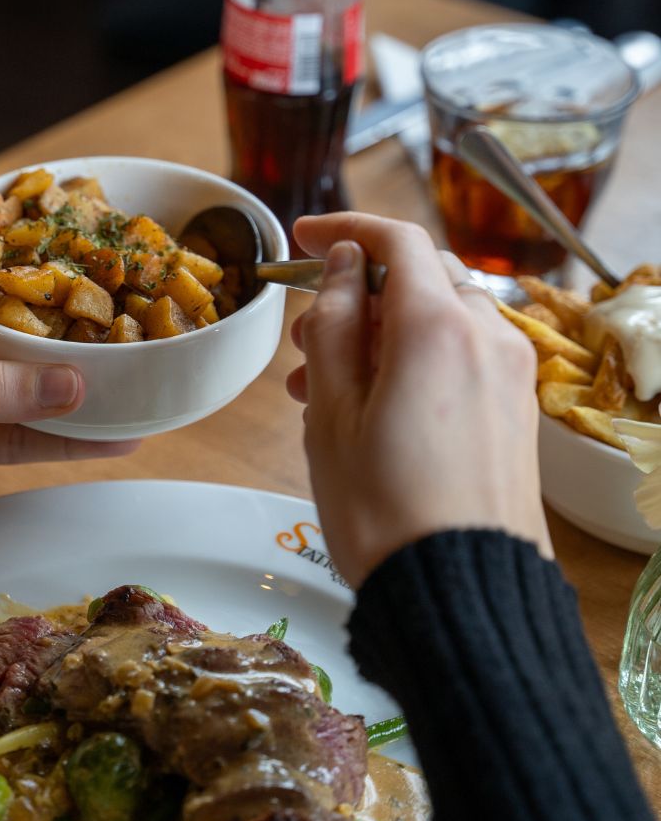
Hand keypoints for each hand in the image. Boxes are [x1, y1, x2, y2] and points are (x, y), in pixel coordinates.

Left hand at [0, 231, 136, 554]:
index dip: (16, 237)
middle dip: (60, 319)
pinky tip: (106, 440)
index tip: (75, 230)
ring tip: (133, 381)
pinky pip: (12, 437)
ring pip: (18, 384)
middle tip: (122, 311)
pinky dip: (56, 441)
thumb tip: (72, 387)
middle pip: (5, 319)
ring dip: (69, 388)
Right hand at [287, 214, 551, 588]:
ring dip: (382, 335)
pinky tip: (372, 409)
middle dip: (359, 296)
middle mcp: (487, 336)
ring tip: (323, 389)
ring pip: (439, 321)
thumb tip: (345, 267)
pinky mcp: (516, 409)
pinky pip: (460, 359)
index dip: (344, 230)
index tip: (305, 240)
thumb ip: (336, 325)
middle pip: (420, 280)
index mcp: (436, 327)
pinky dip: (414, 363)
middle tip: (306, 339)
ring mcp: (509, 373)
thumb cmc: (383, 510)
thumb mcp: (332, 414)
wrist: (459, 590)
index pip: (395, 241)